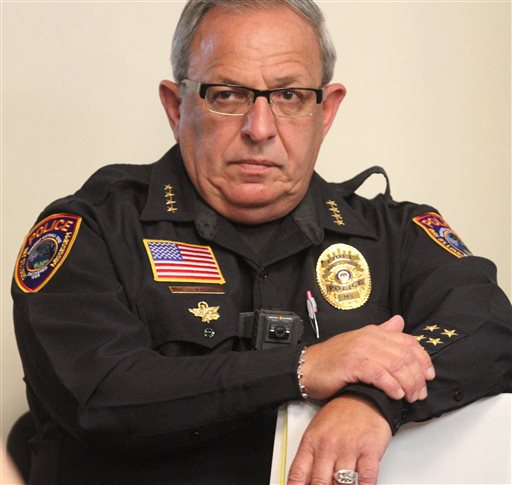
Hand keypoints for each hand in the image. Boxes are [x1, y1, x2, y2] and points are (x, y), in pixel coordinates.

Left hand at [287, 395, 390, 484]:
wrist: (364, 395)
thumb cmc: (340, 414)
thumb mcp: (318, 430)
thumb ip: (311, 457)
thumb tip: (303, 482)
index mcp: (312, 441)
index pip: (298, 473)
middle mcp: (328, 446)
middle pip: (319, 483)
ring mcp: (348, 449)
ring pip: (341, 484)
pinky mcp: (369, 451)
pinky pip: (366, 479)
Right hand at [301, 315, 434, 401]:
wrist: (307, 367)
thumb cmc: (333, 360)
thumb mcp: (360, 343)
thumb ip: (382, 333)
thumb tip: (399, 321)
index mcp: (374, 332)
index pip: (408, 342)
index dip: (423, 360)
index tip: (429, 376)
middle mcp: (369, 337)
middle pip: (405, 355)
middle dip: (417, 377)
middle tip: (420, 393)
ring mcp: (360, 349)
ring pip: (395, 365)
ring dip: (408, 384)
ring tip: (410, 397)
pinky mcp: (352, 363)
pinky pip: (379, 374)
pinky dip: (391, 385)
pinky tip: (396, 395)